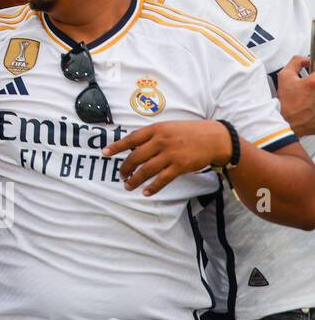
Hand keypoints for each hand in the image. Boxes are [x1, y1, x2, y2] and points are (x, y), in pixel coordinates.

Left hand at [103, 120, 231, 195]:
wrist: (214, 138)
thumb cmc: (189, 132)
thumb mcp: (168, 127)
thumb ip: (152, 136)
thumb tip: (134, 147)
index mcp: (156, 129)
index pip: (131, 139)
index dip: (116, 147)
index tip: (105, 153)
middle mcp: (161, 141)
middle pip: (136, 157)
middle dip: (125, 168)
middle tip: (121, 175)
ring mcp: (170, 154)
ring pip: (146, 170)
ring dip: (135, 180)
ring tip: (128, 185)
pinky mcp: (180, 166)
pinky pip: (162, 179)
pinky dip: (152, 187)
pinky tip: (146, 192)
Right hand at [276, 55, 314, 135]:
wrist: (291, 124)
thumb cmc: (288, 104)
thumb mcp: (284, 76)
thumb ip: (296, 61)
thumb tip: (306, 59)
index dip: (312, 69)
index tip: (311, 71)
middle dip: (313, 80)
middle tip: (309, 85)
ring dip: (314, 91)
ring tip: (310, 94)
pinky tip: (312, 102)